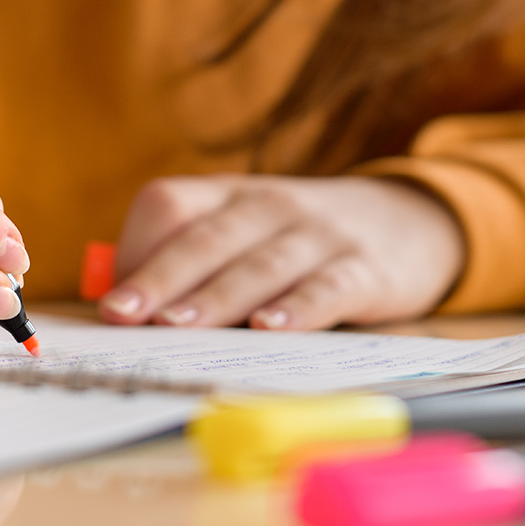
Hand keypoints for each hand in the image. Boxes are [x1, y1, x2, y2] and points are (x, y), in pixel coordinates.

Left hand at [98, 175, 463, 329]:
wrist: (412, 220)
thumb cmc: (301, 241)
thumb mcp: (247, 232)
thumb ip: (195, 264)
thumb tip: (127, 318)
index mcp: (227, 196)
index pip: (168, 204)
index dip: (137, 250)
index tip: (113, 303)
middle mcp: (267, 206)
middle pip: (204, 239)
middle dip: (159, 278)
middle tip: (122, 315)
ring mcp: (317, 235)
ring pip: (258, 265)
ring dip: (215, 297)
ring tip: (178, 325)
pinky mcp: (363, 269)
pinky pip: (326, 287)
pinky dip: (298, 308)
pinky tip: (271, 330)